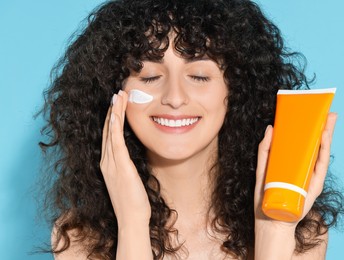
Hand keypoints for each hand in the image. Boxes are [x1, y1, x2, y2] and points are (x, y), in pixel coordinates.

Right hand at [100, 90, 150, 227]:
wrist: (131, 219)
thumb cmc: (133, 201)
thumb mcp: (129, 179)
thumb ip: (128, 166)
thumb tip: (133, 158)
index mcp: (108, 164)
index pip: (109, 136)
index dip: (112, 119)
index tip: (117, 105)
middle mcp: (106, 161)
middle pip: (108, 130)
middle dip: (112, 111)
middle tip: (117, 94)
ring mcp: (111, 163)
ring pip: (111, 131)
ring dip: (114, 112)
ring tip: (118, 96)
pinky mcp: (120, 166)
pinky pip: (116, 141)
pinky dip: (116, 125)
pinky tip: (117, 113)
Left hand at [254, 112, 337, 228]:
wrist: (270, 220)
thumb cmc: (266, 197)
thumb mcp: (262, 170)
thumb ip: (265, 150)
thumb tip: (271, 128)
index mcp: (293, 166)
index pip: (304, 145)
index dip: (309, 130)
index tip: (313, 113)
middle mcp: (304, 171)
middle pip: (316, 147)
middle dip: (323, 130)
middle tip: (329, 113)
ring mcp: (310, 179)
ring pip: (321, 155)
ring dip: (326, 138)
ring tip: (328, 122)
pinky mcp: (313, 187)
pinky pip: (320, 168)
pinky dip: (323, 153)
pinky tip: (324, 141)